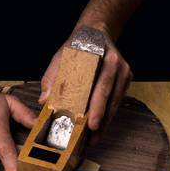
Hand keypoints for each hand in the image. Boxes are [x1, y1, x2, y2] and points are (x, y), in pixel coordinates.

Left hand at [39, 26, 131, 143]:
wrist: (97, 31)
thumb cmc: (78, 45)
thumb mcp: (61, 56)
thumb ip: (51, 78)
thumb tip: (44, 101)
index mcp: (104, 58)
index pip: (101, 87)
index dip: (97, 107)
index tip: (91, 124)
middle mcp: (118, 66)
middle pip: (111, 99)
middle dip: (102, 121)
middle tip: (92, 138)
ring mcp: (124, 74)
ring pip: (115, 104)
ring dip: (105, 123)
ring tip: (93, 139)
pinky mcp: (125, 80)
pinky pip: (116, 101)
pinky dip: (107, 115)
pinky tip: (98, 128)